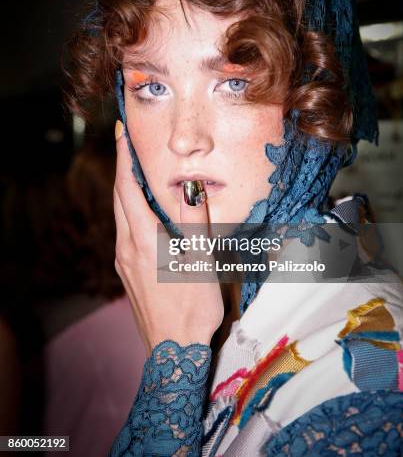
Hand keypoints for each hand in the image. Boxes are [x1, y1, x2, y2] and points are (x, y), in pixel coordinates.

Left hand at [113, 120, 223, 355]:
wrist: (173, 352)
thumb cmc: (192, 307)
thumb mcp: (201, 262)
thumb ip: (196, 222)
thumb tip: (193, 188)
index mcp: (144, 240)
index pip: (127, 189)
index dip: (123, 159)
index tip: (121, 133)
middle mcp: (127, 247)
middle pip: (119, 199)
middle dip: (122, 170)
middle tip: (128, 145)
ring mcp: (123, 262)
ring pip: (120, 217)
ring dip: (126, 192)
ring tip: (138, 174)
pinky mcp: (127, 274)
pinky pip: (125, 233)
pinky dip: (131, 213)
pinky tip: (145, 215)